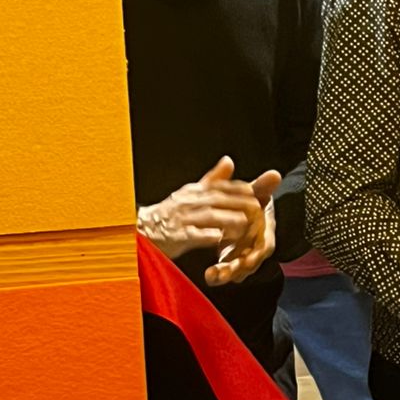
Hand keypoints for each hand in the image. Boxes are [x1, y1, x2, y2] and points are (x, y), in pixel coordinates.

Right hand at [137, 156, 270, 263]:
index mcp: (194, 192)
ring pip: (208, 216)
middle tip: (256, 206)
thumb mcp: (191, 192)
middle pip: (217, 199)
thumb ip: (212, 179)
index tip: (254, 190)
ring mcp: (182, 219)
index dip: (238, 189)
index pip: (219, 186)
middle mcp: (188, 202)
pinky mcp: (177, 237)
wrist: (142, 229)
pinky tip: (220, 239)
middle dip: (238, 202)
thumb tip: (229, 160)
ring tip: (244, 223)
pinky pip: (194, 235)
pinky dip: (208, 236)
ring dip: (227, 219)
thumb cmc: (170, 213)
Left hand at [205, 166, 280, 285]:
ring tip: (212, 277)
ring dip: (227, 274)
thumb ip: (263, 186)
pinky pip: (230, 271)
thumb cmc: (255, 200)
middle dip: (237, 268)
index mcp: (266, 231)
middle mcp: (258, 246)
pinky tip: (210, 276)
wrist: (251, 208)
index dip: (256, 254)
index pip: (265, 246)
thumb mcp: (257, 192)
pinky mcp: (236, 259)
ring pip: (239, 269)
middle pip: (250, 262)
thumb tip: (275, 174)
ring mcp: (247, 254)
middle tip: (222, 274)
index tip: (246, 260)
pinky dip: (220, 274)